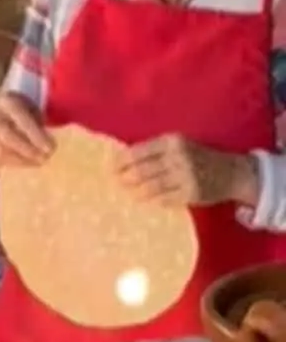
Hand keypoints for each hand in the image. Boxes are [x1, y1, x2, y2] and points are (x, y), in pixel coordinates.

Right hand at [0, 92, 53, 171]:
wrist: (1, 110)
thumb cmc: (23, 111)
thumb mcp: (33, 111)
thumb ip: (40, 126)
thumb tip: (50, 148)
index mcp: (5, 101)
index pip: (20, 118)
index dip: (35, 135)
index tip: (50, 148)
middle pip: (6, 136)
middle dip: (27, 150)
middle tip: (43, 159)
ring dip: (19, 161)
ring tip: (35, 164)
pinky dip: (8, 166)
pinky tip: (22, 166)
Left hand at [115, 135, 259, 207]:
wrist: (232, 172)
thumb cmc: (198, 157)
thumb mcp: (179, 145)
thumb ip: (155, 150)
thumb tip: (121, 158)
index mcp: (173, 141)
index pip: (140, 151)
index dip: (122, 161)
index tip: (110, 167)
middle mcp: (179, 157)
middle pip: (143, 170)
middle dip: (125, 178)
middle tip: (116, 183)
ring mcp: (185, 176)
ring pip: (152, 187)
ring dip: (137, 191)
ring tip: (128, 193)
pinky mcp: (191, 194)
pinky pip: (165, 199)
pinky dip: (153, 200)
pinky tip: (146, 200)